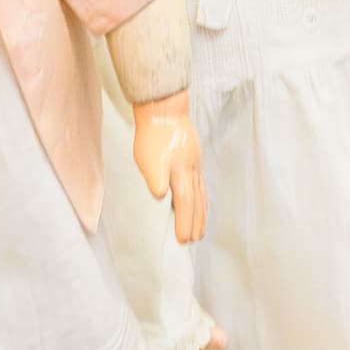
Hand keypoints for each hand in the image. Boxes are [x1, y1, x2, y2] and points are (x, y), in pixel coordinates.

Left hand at [131, 91, 204, 243]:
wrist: (164, 109)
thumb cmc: (152, 134)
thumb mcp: (147, 156)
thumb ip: (155, 176)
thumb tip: (161, 195)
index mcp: (179, 170)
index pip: (184, 201)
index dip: (184, 221)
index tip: (183, 239)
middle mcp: (191, 170)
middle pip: (196, 201)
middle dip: (195, 222)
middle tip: (194, 240)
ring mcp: (196, 164)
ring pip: (201, 194)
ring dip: (201, 214)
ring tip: (201, 230)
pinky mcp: (195, 159)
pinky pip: (202, 185)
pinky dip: (202, 199)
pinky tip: (201, 204)